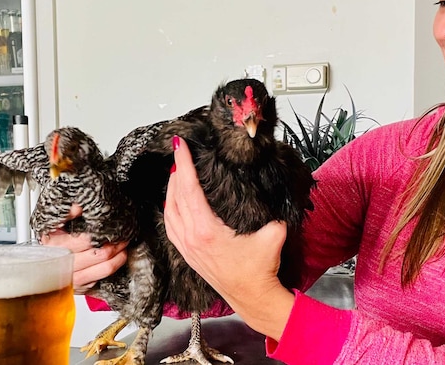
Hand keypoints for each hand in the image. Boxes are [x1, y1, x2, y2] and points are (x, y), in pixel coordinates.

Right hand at [40, 204, 128, 292]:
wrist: (42, 268)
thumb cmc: (51, 246)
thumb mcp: (52, 227)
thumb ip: (65, 215)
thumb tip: (77, 207)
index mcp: (57, 248)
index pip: (87, 240)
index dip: (103, 233)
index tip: (112, 227)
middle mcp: (66, 266)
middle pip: (100, 254)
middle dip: (116, 243)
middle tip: (123, 236)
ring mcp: (74, 280)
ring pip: (105, 268)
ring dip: (119, 256)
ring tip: (123, 247)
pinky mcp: (82, 288)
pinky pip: (103, 279)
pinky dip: (113, 268)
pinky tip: (116, 259)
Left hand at [163, 136, 294, 339]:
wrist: (253, 298)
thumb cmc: (260, 270)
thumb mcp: (274, 235)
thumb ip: (274, 213)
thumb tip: (275, 195)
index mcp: (206, 231)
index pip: (189, 189)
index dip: (183, 164)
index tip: (180, 146)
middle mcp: (191, 238)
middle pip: (174, 196)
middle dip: (175, 170)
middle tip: (179, 152)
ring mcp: (186, 248)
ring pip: (168, 211)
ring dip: (170, 189)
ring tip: (177, 171)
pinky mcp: (187, 255)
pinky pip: (170, 226)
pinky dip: (169, 208)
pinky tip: (173, 200)